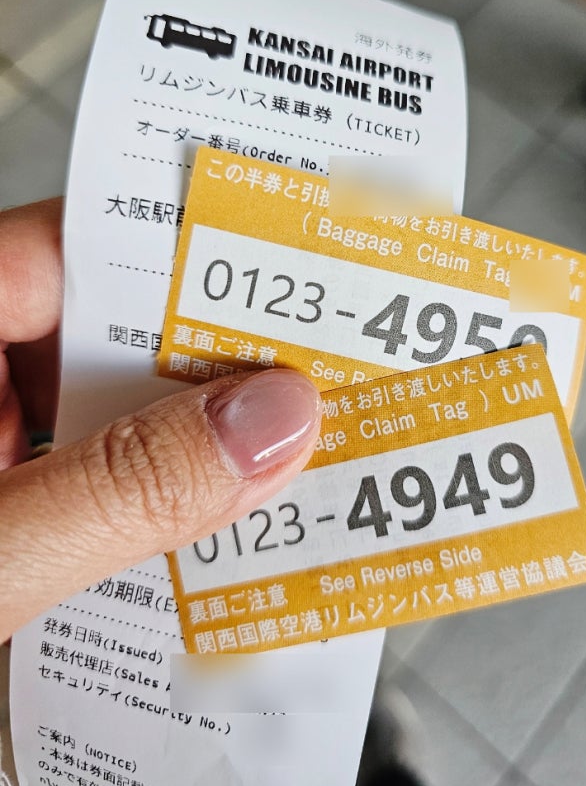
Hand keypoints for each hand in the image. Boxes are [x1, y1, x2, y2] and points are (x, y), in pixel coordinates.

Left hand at [0, 199, 321, 641]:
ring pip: (108, 418)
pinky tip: (209, 533)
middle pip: (106, 338)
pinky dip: (150, 506)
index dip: (184, 256)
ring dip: (190, 448)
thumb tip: (272, 421)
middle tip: (316, 384)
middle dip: (210, 369)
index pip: (69, 252)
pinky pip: (93, 484)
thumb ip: (120, 493)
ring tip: (284, 462)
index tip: (291, 277)